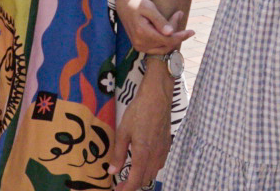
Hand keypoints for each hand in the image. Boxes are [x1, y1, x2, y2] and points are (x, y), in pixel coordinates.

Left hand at [110, 67, 172, 189]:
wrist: (157, 97)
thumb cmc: (138, 112)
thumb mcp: (123, 131)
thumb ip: (118, 153)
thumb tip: (112, 171)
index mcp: (143, 154)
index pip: (136, 180)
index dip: (127, 189)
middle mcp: (155, 156)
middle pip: (146, 179)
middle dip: (133, 185)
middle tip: (121, 184)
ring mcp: (163, 151)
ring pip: (154, 172)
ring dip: (143, 177)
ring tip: (131, 175)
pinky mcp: (167, 144)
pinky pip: (159, 164)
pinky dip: (151, 169)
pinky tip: (144, 163)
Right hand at [117, 0, 192, 54]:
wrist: (125, 5)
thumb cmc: (138, 3)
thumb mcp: (149, 7)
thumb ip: (159, 21)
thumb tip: (170, 33)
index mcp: (142, 32)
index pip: (167, 40)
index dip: (181, 37)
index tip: (192, 31)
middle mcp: (140, 43)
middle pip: (166, 44)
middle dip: (177, 35)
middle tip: (180, 16)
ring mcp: (139, 47)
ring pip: (163, 48)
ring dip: (172, 38)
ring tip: (175, 21)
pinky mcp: (140, 47)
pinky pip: (157, 49)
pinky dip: (166, 42)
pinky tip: (170, 32)